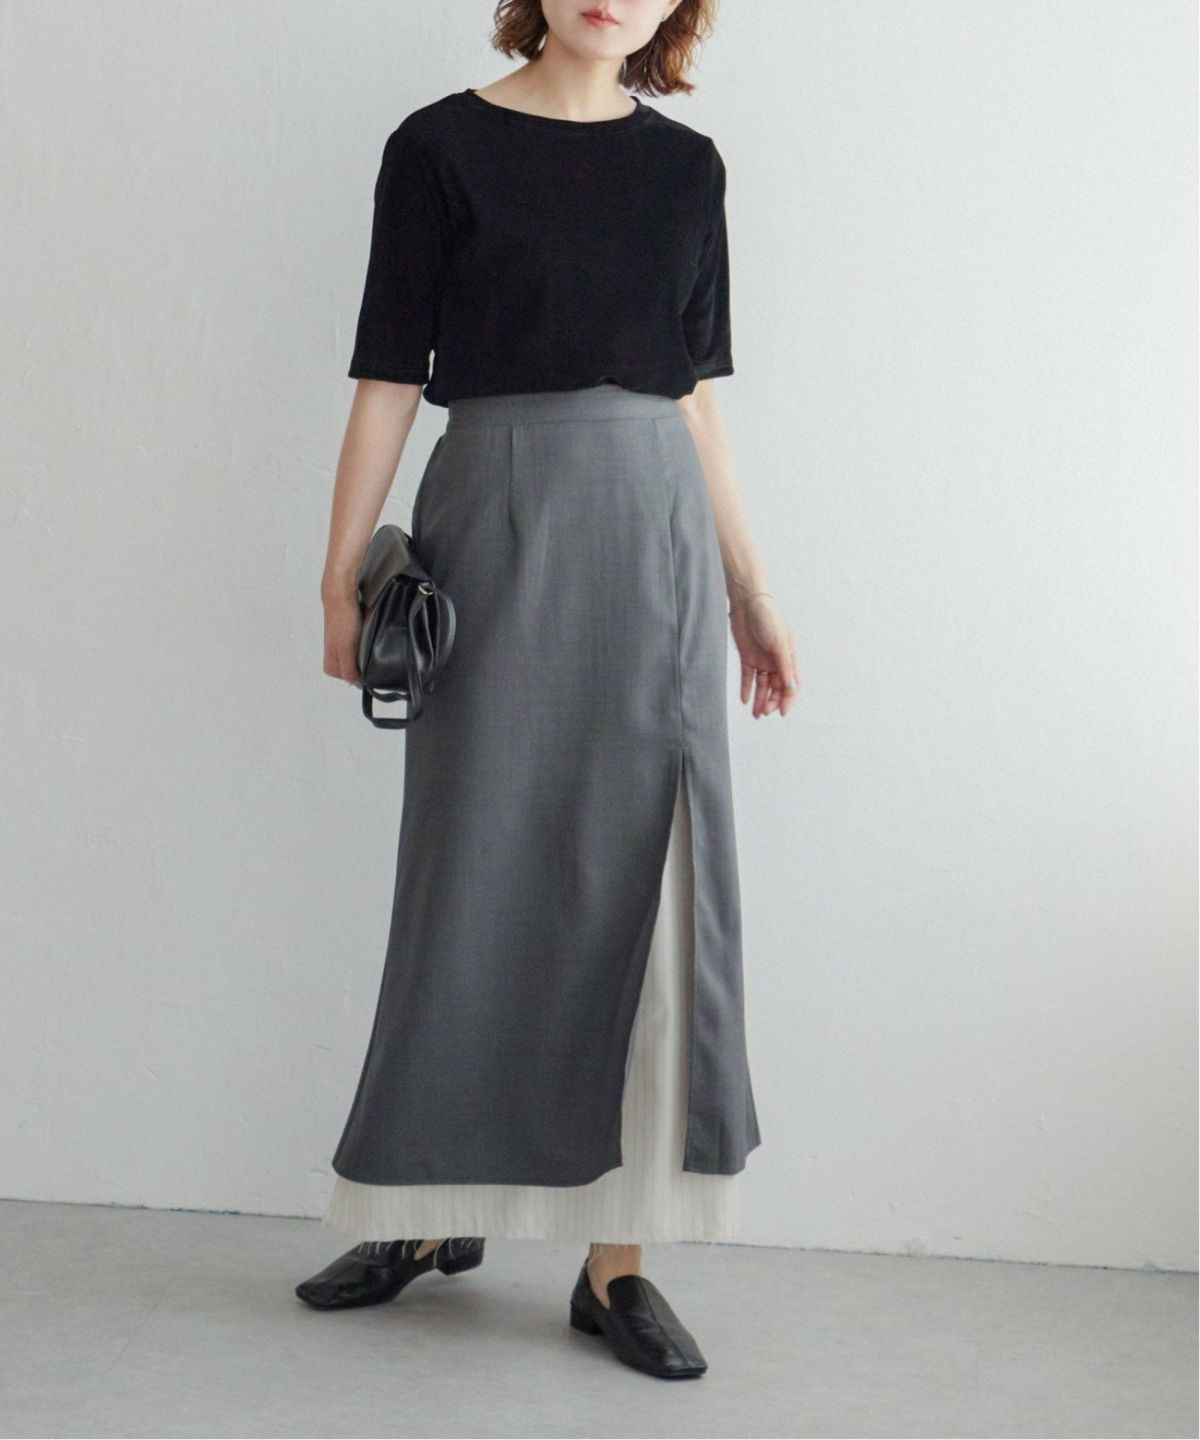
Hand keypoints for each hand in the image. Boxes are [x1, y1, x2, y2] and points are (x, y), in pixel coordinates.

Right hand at [323, 593, 362, 688]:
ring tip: (367, 643)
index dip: (361, 674)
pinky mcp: (346, 638)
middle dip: (363, 664)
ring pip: (357, 659)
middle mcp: (332, 658)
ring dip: (364, 654)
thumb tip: (355, 684)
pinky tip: (366, 638)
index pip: (350, 680)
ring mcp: (339, 647)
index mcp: (329, 665)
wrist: (341, 597)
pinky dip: (364, 645)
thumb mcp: (346, 650)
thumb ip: (348, 669)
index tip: (368, 664)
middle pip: (353, 671)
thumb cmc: (343, 622)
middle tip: (369, 652)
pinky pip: (358, 648)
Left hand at [729, 594, 798, 717]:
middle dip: (772, 701)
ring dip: (760, 699)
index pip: (791, 683)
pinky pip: (748, 677)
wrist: (747, 604)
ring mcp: (761, 659)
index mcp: (788, 657)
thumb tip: (791, 688)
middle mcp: (776, 660)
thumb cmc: (767, 619)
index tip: (781, 712)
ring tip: (756, 714)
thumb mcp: (779, 643)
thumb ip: (785, 666)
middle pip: (776, 687)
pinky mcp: (747, 657)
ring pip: (762, 685)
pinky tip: (745, 700)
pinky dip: (747, 688)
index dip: (788, 699)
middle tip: (764, 713)